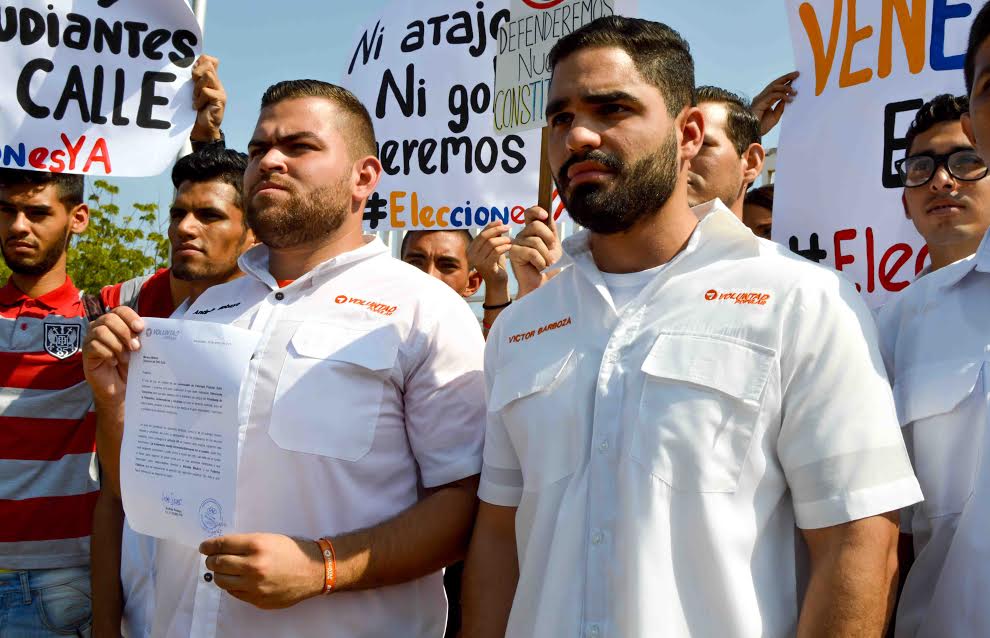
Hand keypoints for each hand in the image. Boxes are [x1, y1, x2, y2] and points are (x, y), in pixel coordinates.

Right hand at [83, 307, 144, 406]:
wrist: (121, 387)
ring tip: (125, 358)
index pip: (121, 310)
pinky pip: (94, 346)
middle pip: (110, 319)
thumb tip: (151, 329)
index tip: (140, 328)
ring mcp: (91, 338)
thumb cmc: (131, 365)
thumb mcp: (139, 349)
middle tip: (136, 347)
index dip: (130, 317)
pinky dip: (108, 354)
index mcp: (117, 322)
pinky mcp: (85, 352)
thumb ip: (141, 337)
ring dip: (117, 345)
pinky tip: (114, 362)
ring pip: (101, 332)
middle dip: (125, 332)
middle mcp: (101, 326)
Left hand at [190, 54, 225, 142]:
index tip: (192, 75)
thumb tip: (185, 66)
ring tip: (195, 98)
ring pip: (207, 75)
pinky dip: (199, 99)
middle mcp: (216, 83)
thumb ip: (191, 80)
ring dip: (197, 87)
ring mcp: (220, 90)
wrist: (202, 129)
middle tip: (193, 87)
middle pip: (207, 64)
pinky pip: (206, 91)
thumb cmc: (193, 111)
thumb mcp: (190, 91)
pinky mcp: (220, 99)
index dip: (199, 62)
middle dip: (196, 74)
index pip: (209, 59)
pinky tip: (197, 107)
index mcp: (209, 79)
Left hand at [200, 533, 324, 609]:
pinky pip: (234, 593)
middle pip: (218, 564)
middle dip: (211, 560)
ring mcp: (255, 585)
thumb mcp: (269, 539)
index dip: (209, 546)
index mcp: (257, 546)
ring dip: (219, 574)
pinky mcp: (257, 599)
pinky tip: (238, 579)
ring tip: (224, 570)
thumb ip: (245, 544)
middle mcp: (254, 566)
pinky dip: (232, 585)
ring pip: (222, 581)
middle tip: (211, 558)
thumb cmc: (292, 551)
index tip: (204, 547)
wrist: (313, 571)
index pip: (222, 545)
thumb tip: (221, 549)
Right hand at [467, 222, 511, 285]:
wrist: (497, 283)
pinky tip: (510, 247)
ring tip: (510, 240)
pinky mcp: (486, 266)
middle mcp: (471, 255)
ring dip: (503, 240)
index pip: (480, 233)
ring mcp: (477, 261)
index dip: (491, 225)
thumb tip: (499, 222)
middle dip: (497, 230)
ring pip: (491, 243)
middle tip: (508, 228)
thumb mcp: (493, 249)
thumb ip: (494, 237)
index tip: (501, 221)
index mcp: (471, 249)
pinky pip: (496, 252)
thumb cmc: (496, 265)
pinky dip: (504, 247)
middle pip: (484, 236)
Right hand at [508, 207, 561, 298]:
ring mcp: (516, 243)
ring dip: (546, 255)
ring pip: (535, 241)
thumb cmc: (549, 266)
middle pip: (536, 225)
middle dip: (549, 239)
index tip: (546, 216)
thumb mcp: (554, 245)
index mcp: (532, 231)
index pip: (530, 213)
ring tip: (545, 264)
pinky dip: (540, 261)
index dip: (537, 210)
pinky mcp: (513, 253)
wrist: (544, 283)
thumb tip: (547, 215)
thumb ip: (550, 230)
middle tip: (551, 252)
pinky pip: (531, 252)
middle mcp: (523, 235)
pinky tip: (539, 267)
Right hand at [751, 71, 798, 135]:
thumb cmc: (761, 127)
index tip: (795, 78)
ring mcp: (760, 99)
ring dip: (786, 87)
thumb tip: (788, 99)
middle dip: (786, 77)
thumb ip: (780, 107)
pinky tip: (789, 99)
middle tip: (797, 74)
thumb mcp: (775, 116)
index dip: (785, 81)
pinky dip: (782, 96)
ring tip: (795, 91)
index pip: (776, 87)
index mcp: (765, 99)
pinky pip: (773, 95)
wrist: (752, 134)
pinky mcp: (759, 102)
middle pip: (775, 83)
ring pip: (774, 87)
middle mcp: (762, 97)